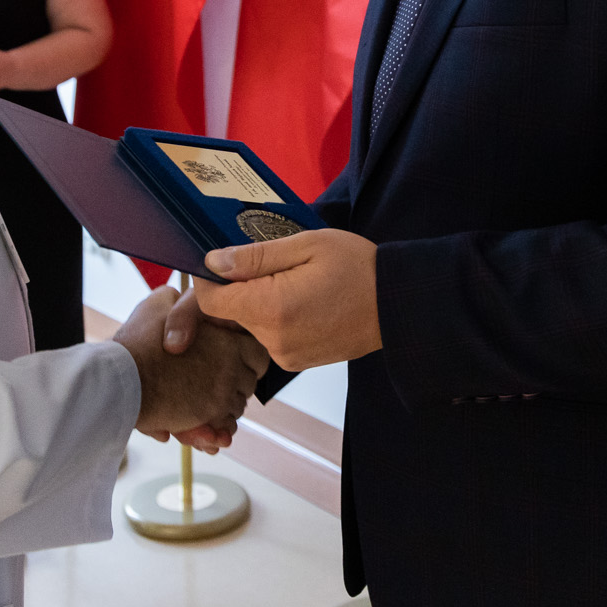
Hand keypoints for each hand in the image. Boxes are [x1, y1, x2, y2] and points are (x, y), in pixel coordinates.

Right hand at [113, 286, 267, 443]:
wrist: (121, 380)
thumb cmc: (138, 343)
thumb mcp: (157, 304)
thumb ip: (177, 301)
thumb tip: (180, 297)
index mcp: (227, 338)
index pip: (257, 353)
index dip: (245, 357)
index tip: (230, 360)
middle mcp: (232, 367)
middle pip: (248, 383)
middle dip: (233, 386)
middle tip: (209, 383)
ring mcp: (222, 394)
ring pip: (235, 408)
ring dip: (221, 409)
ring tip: (197, 403)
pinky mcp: (209, 417)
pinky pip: (223, 430)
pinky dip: (213, 432)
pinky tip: (197, 427)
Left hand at [194, 228, 381, 370]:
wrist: (397, 305)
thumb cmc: (357, 267)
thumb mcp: (306, 245)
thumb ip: (255, 256)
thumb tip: (213, 262)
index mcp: (271, 308)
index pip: (210, 303)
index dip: (209, 280)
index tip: (224, 262)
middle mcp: (273, 340)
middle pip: (229, 314)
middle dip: (239, 289)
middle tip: (272, 265)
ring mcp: (285, 356)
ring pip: (249, 325)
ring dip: (259, 303)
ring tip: (293, 282)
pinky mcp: (296, 362)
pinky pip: (269, 337)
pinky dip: (275, 319)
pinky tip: (302, 301)